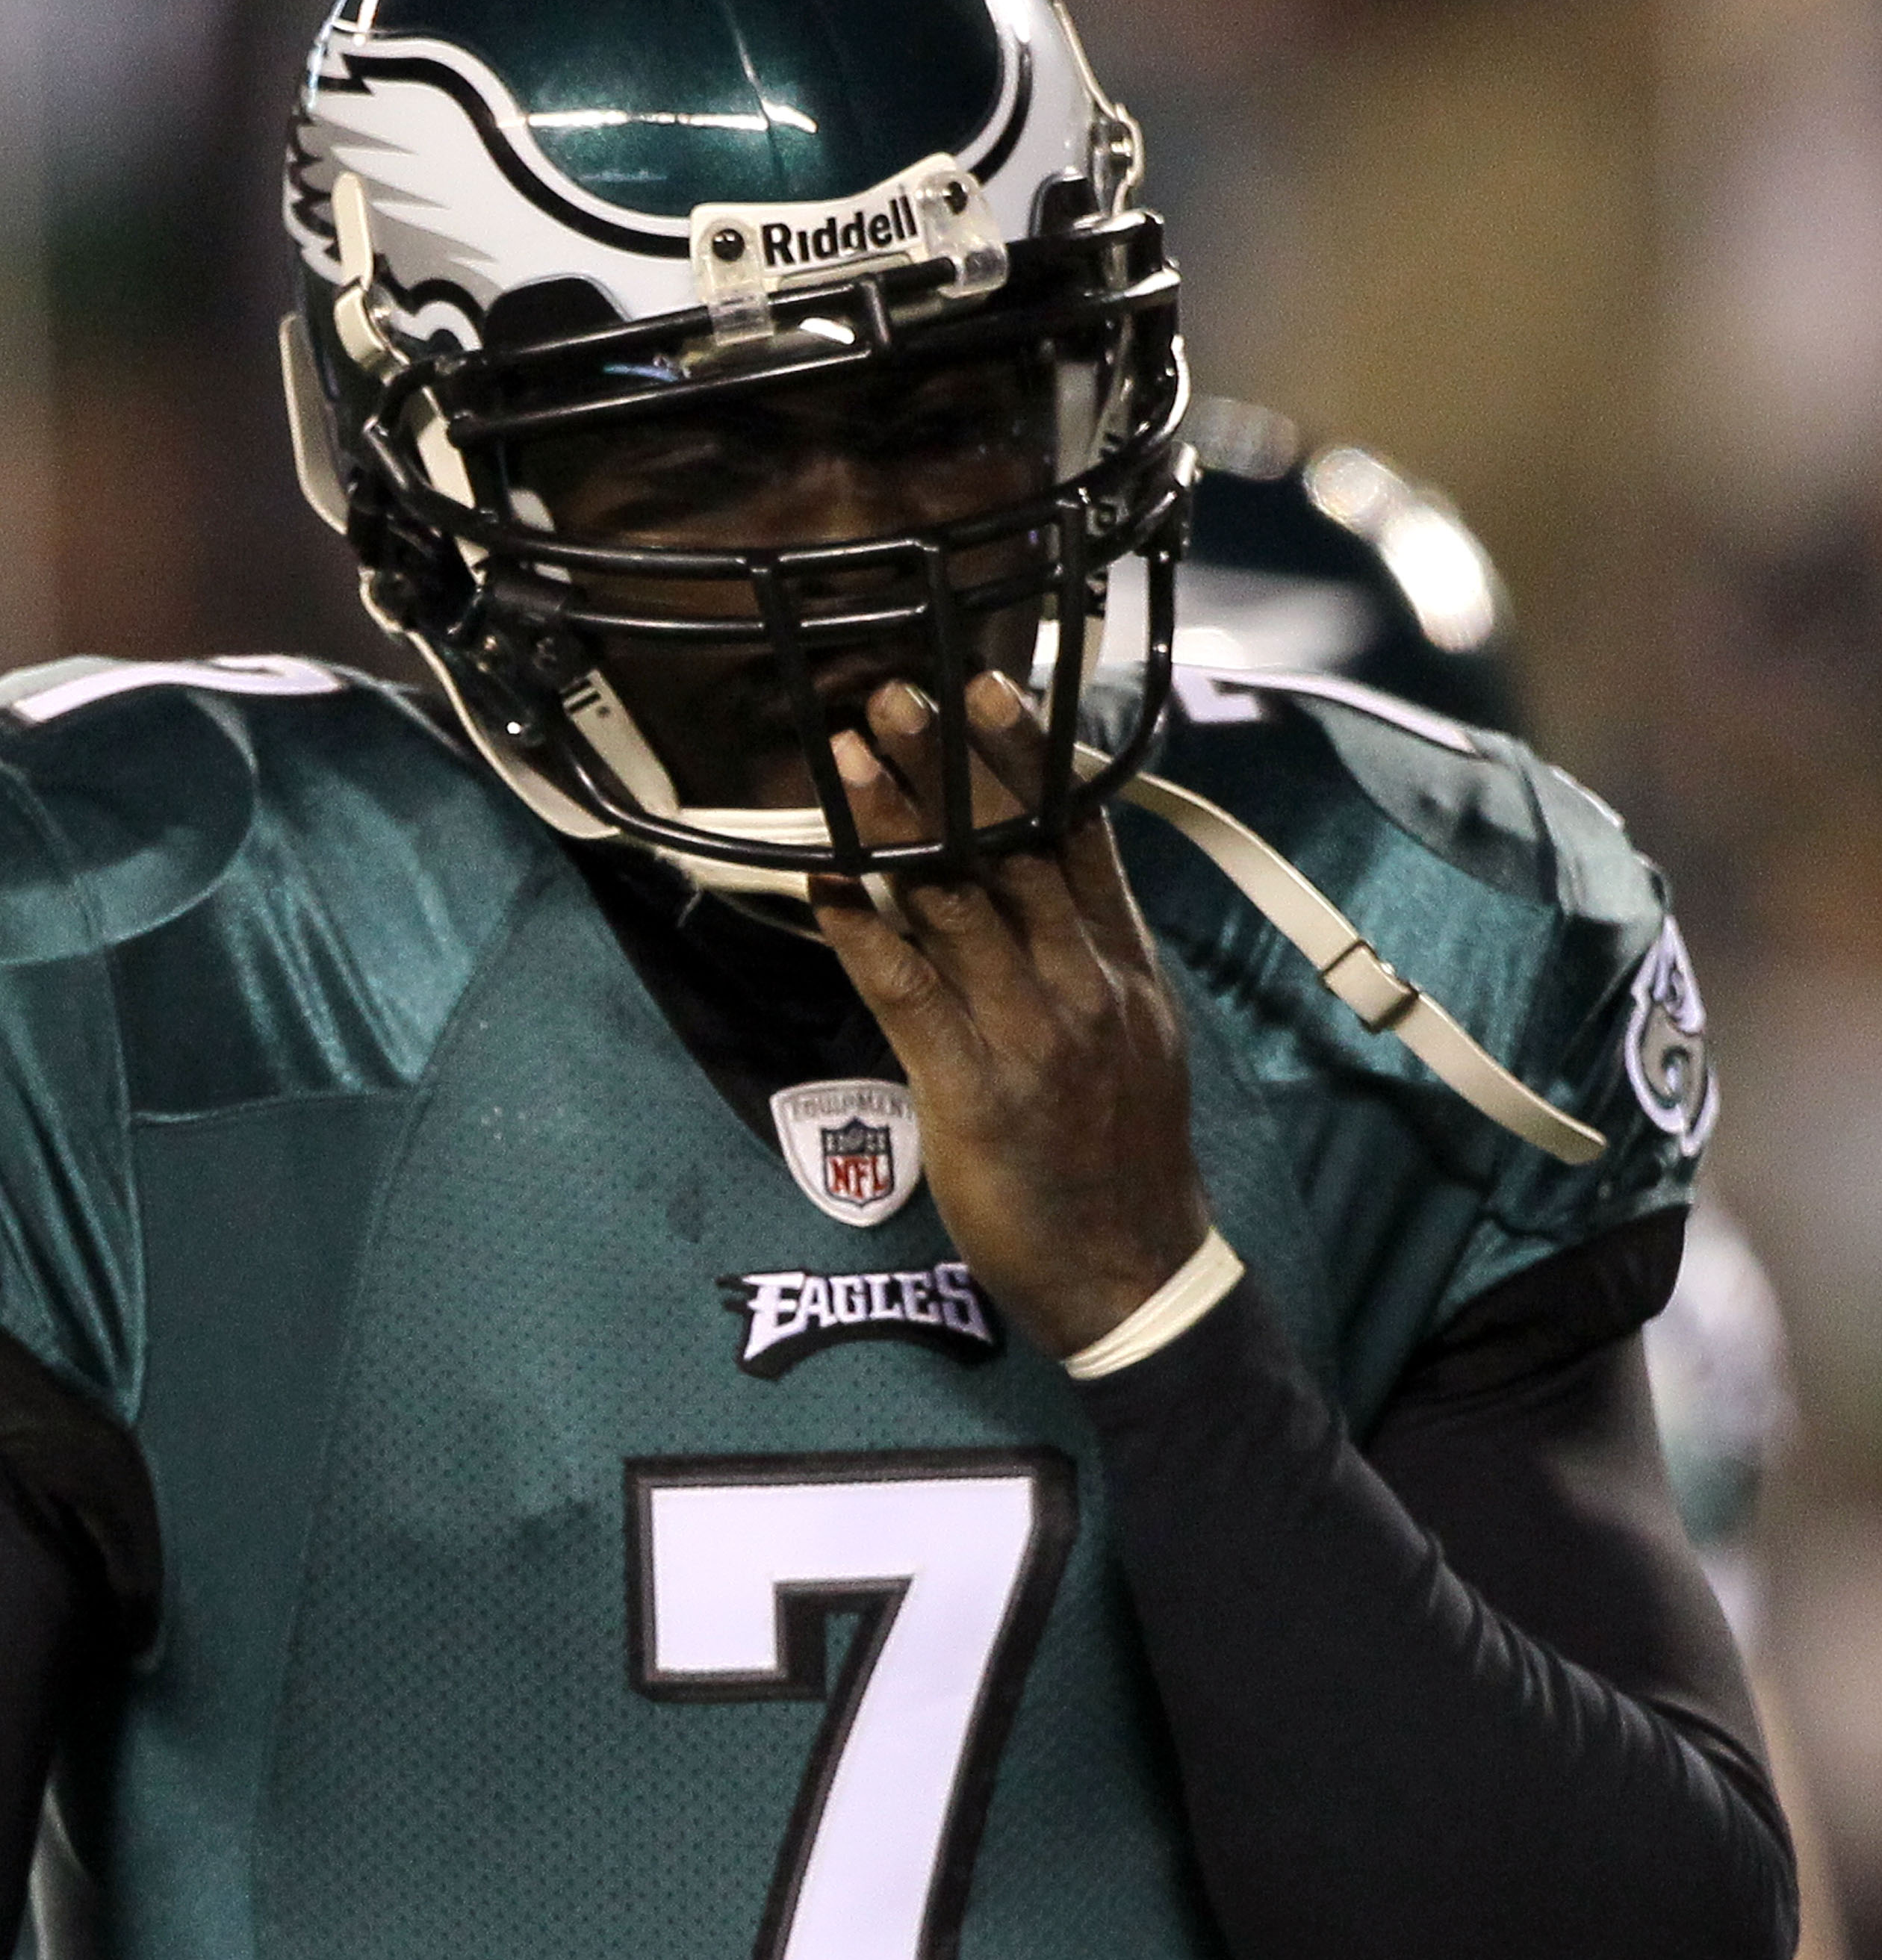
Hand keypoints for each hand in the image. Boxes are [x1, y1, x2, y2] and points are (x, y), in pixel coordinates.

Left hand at [810, 671, 1210, 1359]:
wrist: (1132, 1272)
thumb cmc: (1122, 1161)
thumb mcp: (1139, 1039)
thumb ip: (1096, 960)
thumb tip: (1048, 893)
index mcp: (1125, 968)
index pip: (1078, 837)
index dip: (1031, 758)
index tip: (988, 687)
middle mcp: (1083, 986)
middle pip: (1011, 851)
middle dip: (949, 767)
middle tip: (894, 695)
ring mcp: (1031, 1036)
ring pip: (955, 904)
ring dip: (894, 826)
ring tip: (844, 759)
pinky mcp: (974, 1090)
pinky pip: (908, 991)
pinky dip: (861, 930)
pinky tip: (821, 884)